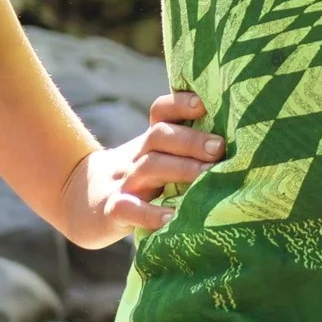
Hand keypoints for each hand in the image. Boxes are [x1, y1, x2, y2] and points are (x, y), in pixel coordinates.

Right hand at [57, 90, 223, 249]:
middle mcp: (137, 156)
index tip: (205, 104)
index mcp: (150, 141)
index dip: (181, 103)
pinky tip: (172, 217)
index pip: (161, 111)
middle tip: (220, 148)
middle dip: (191, 139)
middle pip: (160, 136)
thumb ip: (186, 150)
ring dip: (180, 169)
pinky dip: (150, 213)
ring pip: (149, 167)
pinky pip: (129, 208)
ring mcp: (123, 183)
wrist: (79, 204)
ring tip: (207, 176)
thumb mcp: (155, 159)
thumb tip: (242, 141)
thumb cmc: (138, 182)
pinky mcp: (112, 211)